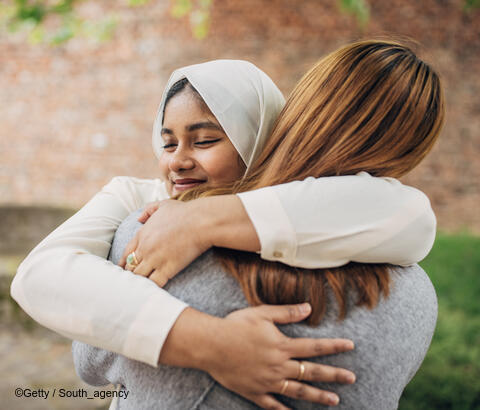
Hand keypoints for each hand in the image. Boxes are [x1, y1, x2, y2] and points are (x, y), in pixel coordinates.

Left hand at [120, 199, 209, 285]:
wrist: (200, 222)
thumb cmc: (185, 213)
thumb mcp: (163, 205)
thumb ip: (149, 210)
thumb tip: (139, 218)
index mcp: (142, 234)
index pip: (127, 252)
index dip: (124, 262)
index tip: (126, 268)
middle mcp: (145, 248)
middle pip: (130, 267)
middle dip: (132, 273)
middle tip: (135, 279)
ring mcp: (155, 259)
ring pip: (139, 277)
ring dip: (141, 281)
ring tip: (143, 287)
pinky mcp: (167, 269)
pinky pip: (153, 284)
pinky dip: (152, 287)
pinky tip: (154, 289)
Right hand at [203, 303, 354, 408]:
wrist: (211, 345)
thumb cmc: (235, 326)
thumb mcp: (262, 313)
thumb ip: (286, 313)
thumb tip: (308, 308)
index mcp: (282, 346)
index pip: (314, 347)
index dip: (334, 346)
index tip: (350, 346)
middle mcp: (279, 366)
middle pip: (312, 372)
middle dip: (334, 375)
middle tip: (351, 378)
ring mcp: (268, 381)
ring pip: (298, 391)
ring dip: (318, 396)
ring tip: (335, 400)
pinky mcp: (255, 392)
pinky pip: (273, 405)